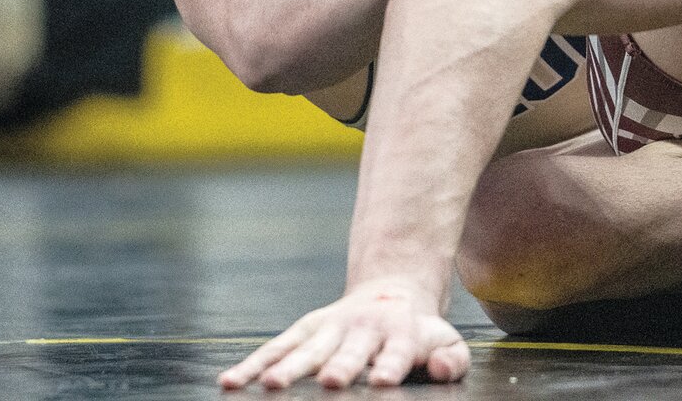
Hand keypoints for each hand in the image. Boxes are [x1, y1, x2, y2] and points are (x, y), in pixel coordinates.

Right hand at [218, 279, 468, 389]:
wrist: (390, 296)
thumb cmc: (419, 334)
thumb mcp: (448, 342)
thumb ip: (451, 359)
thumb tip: (436, 368)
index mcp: (399, 335)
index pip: (395, 353)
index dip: (388, 366)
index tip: (381, 381)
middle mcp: (360, 330)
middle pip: (348, 352)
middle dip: (338, 367)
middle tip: (330, 382)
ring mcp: (329, 330)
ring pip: (305, 350)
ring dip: (288, 368)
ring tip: (268, 386)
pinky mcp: (304, 332)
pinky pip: (274, 349)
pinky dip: (252, 365)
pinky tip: (230, 382)